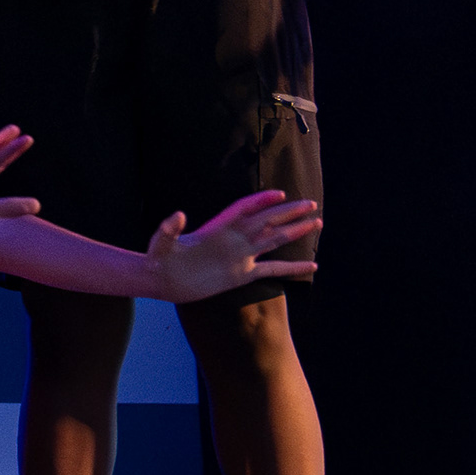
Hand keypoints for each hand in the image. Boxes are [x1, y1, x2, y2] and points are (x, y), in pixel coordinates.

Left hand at [145, 189, 322, 303]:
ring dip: (294, 232)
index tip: (280, 193)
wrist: (161, 281)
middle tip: (311, 203)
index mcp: (216, 229)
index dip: (260, 201)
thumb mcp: (161, 244)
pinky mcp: (241, 275)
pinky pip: (273, 270)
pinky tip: (311, 266)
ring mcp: (239, 256)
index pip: (242, 210)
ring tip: (316, 222)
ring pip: (273, 240)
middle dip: (287, 212)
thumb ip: (169, 230)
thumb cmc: (159, 259)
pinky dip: (292, 268)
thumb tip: (177, 215)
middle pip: (265, 221)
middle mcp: (232, 239)